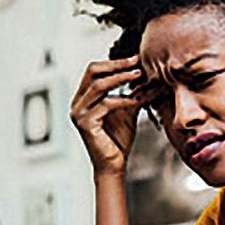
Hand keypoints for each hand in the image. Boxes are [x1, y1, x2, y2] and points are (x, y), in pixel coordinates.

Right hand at [69, 55, 144, 175]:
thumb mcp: (127, 110)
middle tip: (137, 62)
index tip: (136, 59)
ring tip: (138, 75)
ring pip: (98, 85)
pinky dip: (123, 100)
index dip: (114, 63)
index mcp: (83, 98)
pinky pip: (105, 104)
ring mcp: (79, 113)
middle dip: (116, 65)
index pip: (94, 70)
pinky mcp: (85, 123)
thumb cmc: (118, 140)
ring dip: (121, 78)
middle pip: (92, 71)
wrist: (114, 165)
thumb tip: (147, 74)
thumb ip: (131, 92)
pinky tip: (136, 101)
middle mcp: (77, 103)